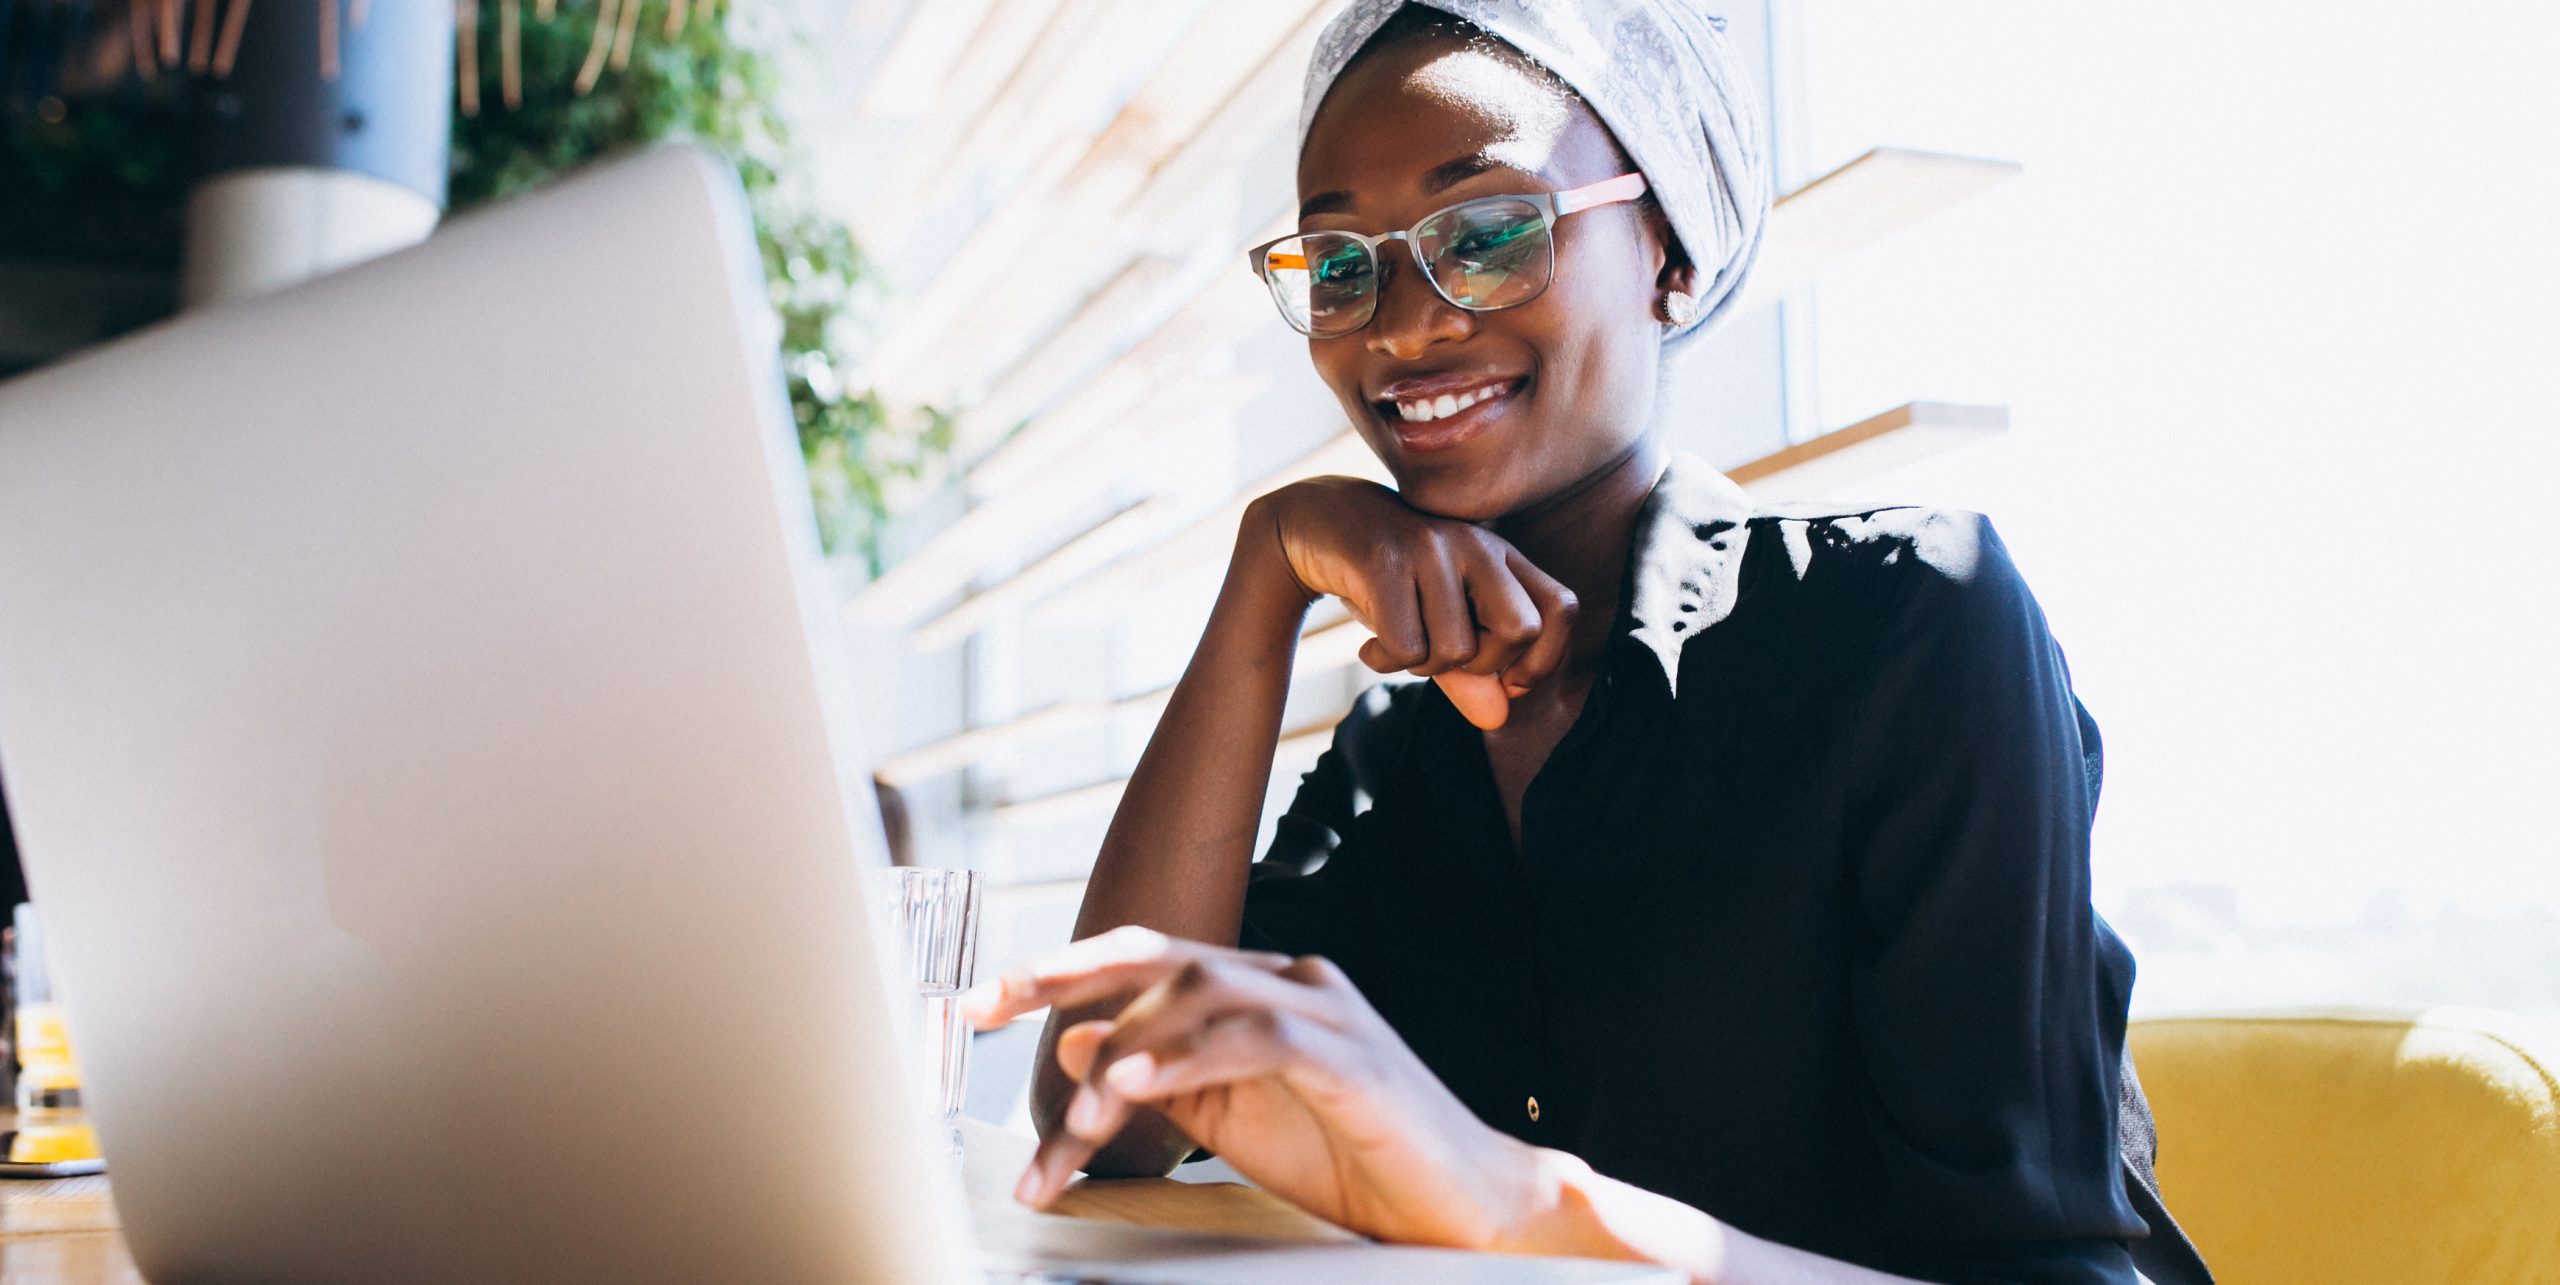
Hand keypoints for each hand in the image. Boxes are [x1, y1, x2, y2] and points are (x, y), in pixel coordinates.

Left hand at [962, 926, 1544, 1249]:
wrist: (1462, 1200)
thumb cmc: (1350, 1157)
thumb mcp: (1229, 1117)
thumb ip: (1159, 1077)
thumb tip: (1074, 1043)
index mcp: (1256, 988)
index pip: (1145, 957)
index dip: (1060, 969)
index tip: (982, 999)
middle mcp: (1287, 979)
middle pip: (1159, 956)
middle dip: (1063, 974)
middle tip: (986, 1006)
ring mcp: (1324, 1010)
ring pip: (1198, 997)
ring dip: (1122, 1052)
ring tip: (1074, 1112)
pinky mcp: (1351, 1056)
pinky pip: (1257, 1037)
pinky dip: (1187, 1058)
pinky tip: (1136, 1085)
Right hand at [1246, 477, 1576, 729]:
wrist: (1315, 524)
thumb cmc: (1388, 583)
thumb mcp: (1435, 626)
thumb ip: (1470, 674)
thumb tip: (1498, 717)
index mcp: (1500, 555)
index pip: (1561, 609)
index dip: (1544, 658)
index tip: (1506, 679)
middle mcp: (1475, 544)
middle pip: (1520, 632)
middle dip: (1482, 666)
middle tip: (1443, 657)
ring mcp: (1432, 547)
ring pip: (1457, 649)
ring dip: (1420, 666)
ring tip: (1395, 642)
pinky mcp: (1385, 559)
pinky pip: (1406, 647)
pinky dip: (1384, 661)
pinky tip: (1370, 646)